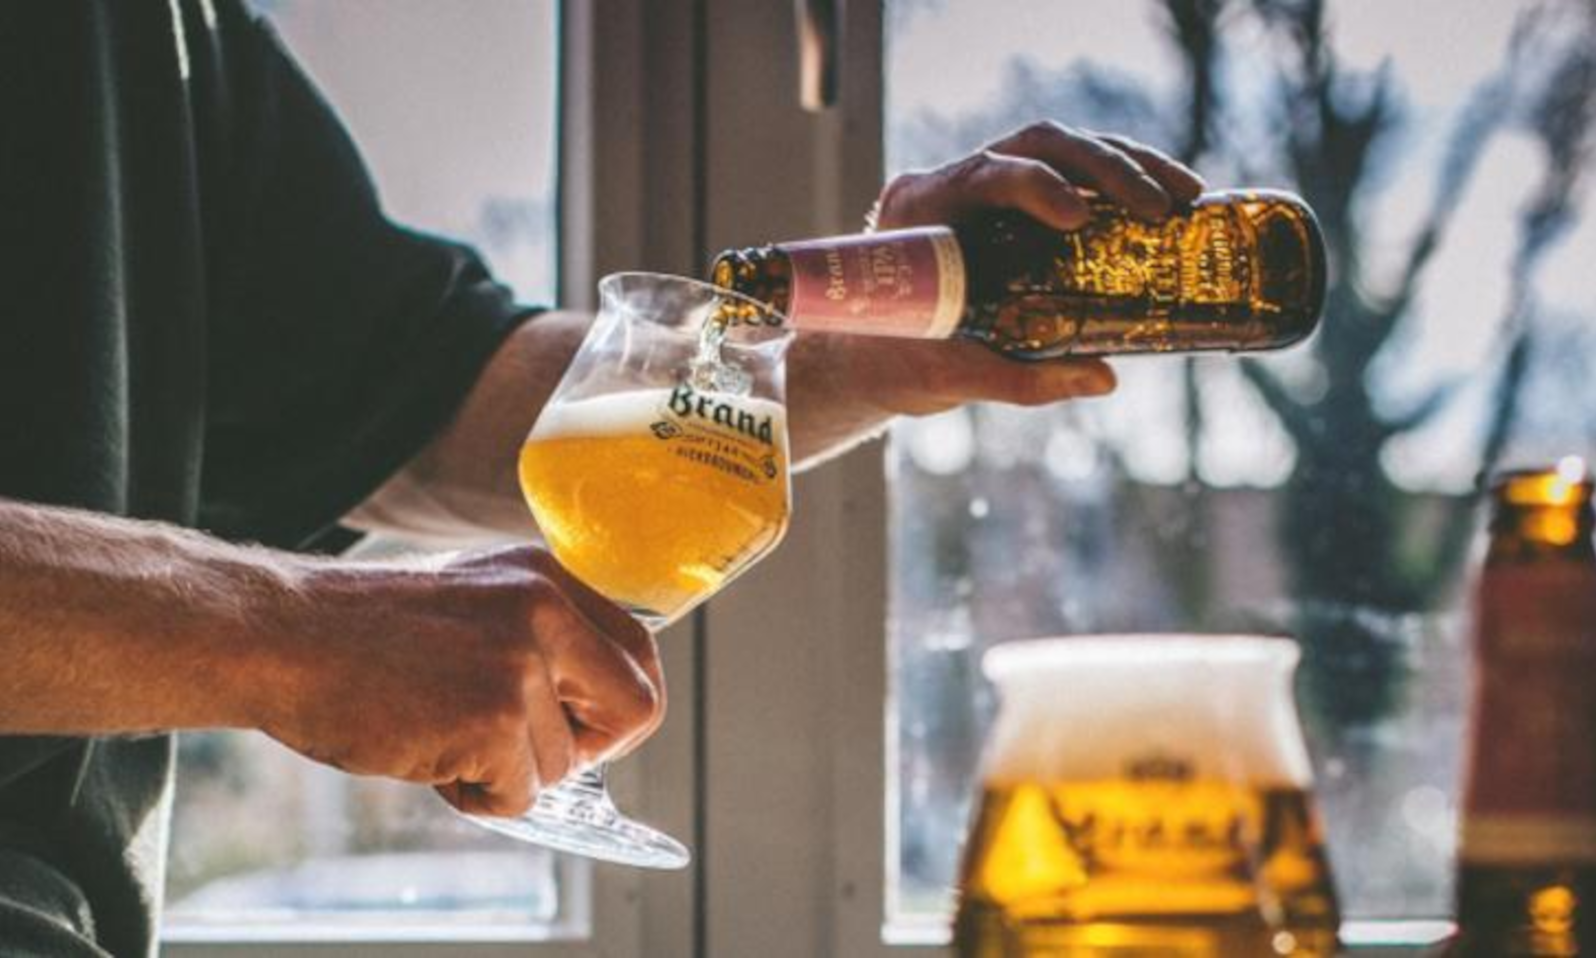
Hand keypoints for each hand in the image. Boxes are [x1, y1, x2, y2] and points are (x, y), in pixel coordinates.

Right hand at [255, 546, 663, 817]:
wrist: (279, 637)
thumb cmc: (361, 635)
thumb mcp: (473, 604)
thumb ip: (538, 640)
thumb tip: (592, 715)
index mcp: (546, 576)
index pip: (639, 651)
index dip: (617, 704)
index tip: (578, 726)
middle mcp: (546, 609)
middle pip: (637, 707)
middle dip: (594, 748)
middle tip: (530, 752)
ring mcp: (522, 662)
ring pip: (566, 764)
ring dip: (510, 774)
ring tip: (444, 740)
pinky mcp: (493, 716)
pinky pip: (521, 795)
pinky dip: (478, 798)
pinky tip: (431, 758)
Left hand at [786, 123, 1204, 465]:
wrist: (869, 355)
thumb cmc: (899, 362)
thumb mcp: (955, 377)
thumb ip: (1024, 379)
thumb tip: (1103, 377)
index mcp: (919, 210)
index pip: (983, 173)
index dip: (1033, 184)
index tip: (1076, 217)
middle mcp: (951, 181)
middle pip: (1035, 142)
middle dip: (1104, 166)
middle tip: (1160, 206)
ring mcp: (984, 183)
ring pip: (1060, 147)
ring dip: (1126, 164)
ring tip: (1183, 195)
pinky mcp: (1013, 199)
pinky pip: (1068, 171)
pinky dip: (1117, 183)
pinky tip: (1165, 202)